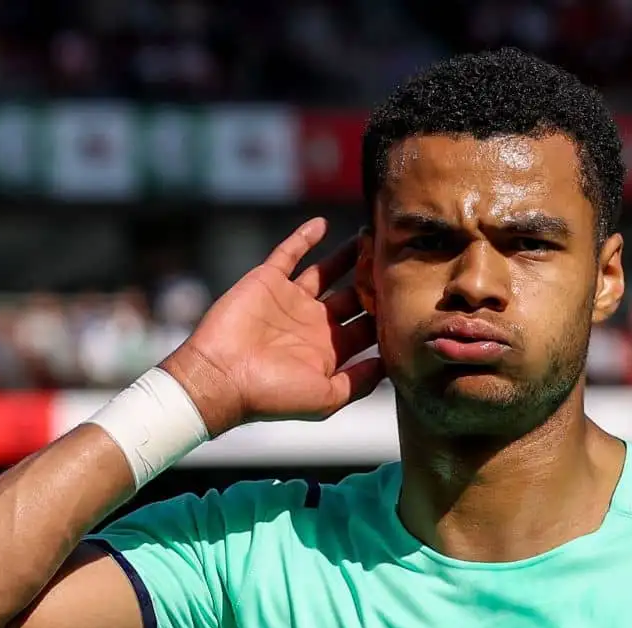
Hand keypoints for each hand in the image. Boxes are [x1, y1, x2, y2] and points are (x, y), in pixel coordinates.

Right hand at [161, 218, 383, 436]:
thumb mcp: (326, 398)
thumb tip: (391, 366)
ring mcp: (291, 301)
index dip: (388, 311)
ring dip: (348, 255)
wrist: (221, 378)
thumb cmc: (273, 395)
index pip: (367, 326)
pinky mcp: (268, 281)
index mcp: (329, 350)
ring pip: (327, 271)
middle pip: (353, 295)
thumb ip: (360, 381)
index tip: (410, 294)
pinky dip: (304, 238)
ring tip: (371, 236)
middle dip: (374, 279)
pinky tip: (322, 223)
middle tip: (397, 258)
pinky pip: (289, 254)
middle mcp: (313, 324)